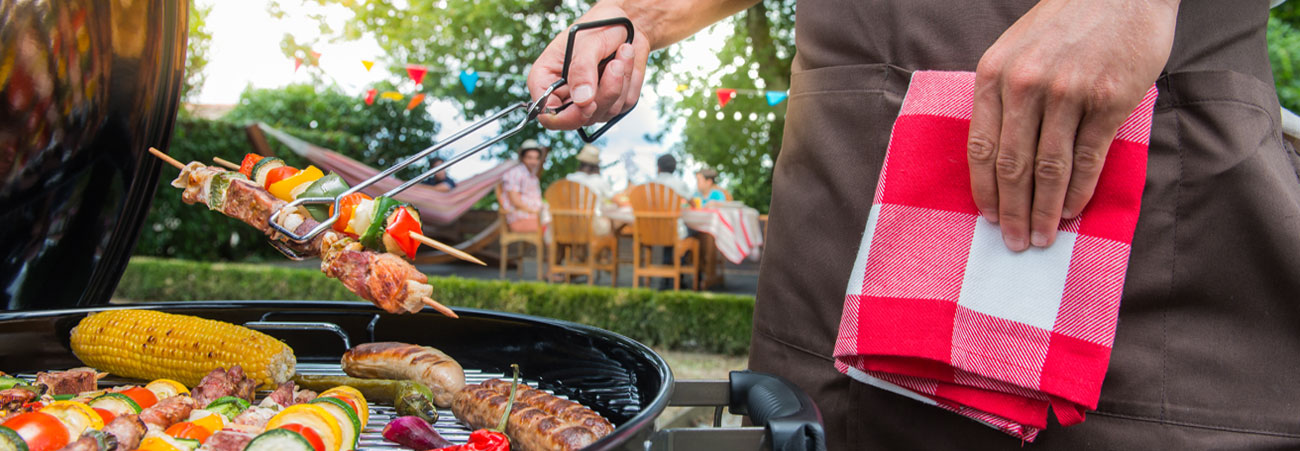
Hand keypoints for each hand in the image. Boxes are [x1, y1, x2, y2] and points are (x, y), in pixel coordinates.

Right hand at [528, 3, 651, 128]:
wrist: (626, 23)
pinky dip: (629, 82)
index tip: (588, 103)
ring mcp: (588, 102)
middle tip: (615, 66)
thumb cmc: (599, 26)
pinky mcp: (611, 103)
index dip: (566, 117)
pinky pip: (624, 105)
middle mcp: (564, 96)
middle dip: (603, 93)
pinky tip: (625, 61)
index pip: (547, 114)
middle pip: (579, 118)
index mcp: (546, 80)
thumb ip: (582, 70)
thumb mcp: (588, 42)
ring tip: (622, 52)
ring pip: (605, 112)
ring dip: (620, 82)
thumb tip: (582, 101)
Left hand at [968, 0, 1177, 250]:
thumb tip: (999, 155)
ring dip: (1044, 211)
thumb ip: (1004, 94)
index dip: (984, 189)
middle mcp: (1026, 85)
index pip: (982, 147)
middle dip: (1012, 211)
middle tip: (1014, 242)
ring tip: (1042, 237)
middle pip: (1013, 166)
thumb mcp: (1017, 48)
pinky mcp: (1109, 101)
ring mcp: (1068, 94)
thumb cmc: (1066, 22)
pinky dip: (1079, 191)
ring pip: (1049, 169)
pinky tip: (1072, 211)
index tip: (987, 217)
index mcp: (994, 73)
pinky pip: (1088, 158)